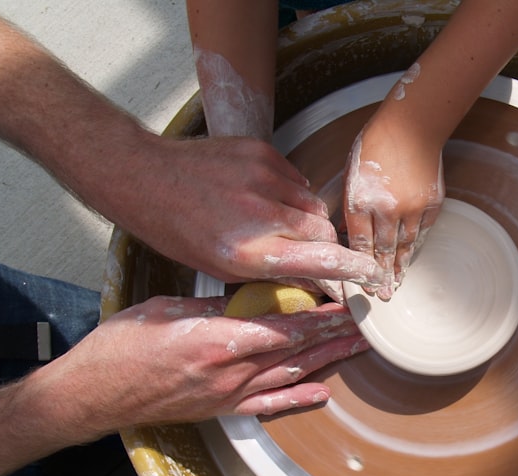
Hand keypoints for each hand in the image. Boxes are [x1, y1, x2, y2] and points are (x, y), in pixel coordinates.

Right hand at [43, 294, 366, 434]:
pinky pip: (269, 406)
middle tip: (368, 326)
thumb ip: (213, 306)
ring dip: (328, 361)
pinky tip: (324, 393)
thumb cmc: (121, 347)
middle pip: (297, 351)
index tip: (348, 305)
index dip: (322, 317)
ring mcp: (229, 395)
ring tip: (358, 349)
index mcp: (218, 341)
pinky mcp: (222, 410)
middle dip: (336, 336)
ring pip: (291, 375)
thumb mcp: (166, 309)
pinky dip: (299, 399)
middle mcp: (231, 372)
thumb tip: (251, 295)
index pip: (286, 327)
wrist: (94, 394)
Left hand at [124, 136, 387, 300]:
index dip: (354, 270)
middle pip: (324, 232)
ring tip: (278, 225)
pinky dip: (291, 195)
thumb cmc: (179, 230)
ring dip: (307, 220)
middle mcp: (261, 213)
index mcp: (249, 251)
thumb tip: (315, 280)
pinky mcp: (262, 153)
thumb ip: (273, 272)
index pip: (322, 260)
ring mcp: (263, 178)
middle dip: (326, 246)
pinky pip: (297, 181)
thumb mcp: (223, 268)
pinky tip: (265, 200)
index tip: (372, 276)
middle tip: (311, 254)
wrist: (146, 177)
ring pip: (313, 206)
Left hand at [343, 108, 444, 299]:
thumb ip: (352, 205)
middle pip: (383, 251)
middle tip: (382, 296)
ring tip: (397, 285)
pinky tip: (410, 259)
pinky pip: (422, 233)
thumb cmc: (375, 145)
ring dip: (400, 267)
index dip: (360, 267)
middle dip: (382, 277)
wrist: (412, 126)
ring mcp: (411, 208)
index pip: (360, 243)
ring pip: (404, 246)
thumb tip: (349, 234)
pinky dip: (415, 248)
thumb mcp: (351, 173)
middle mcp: (386, 208)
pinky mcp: (431, 204)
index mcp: (361, 199)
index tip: (360, 284)